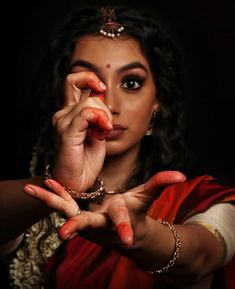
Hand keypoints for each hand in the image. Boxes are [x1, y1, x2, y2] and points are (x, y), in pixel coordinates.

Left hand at [25, 171, 185, 247]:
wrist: (124, 234)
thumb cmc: (136, 215)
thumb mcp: (147, 198)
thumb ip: (161, 184)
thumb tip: (182, 175)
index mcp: (119, 219)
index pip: (125, 224)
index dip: (127, 229)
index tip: (129, 239)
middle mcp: (101, 225)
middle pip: (87, 223)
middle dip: (76, 226)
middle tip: (63, 233)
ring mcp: (86, 222)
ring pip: (67, 212)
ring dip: (51, 201)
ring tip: (34, 188)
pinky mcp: (76, 216)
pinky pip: (64, 205)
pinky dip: (54, 195)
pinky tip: (44, 183)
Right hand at [52, 71, 112, 192]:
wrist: (77, 181)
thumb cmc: (86, 159)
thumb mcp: (97, 132)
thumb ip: (98, 115)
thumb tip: (102, 97)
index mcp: (69, 113)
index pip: (73, 81)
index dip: (89, 79)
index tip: (101, 89)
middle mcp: (63, 114)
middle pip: (83, 88)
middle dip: (103, 104)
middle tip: (106, 124)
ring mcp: (62, 122)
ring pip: (90, 102)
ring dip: (105, 116)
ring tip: (104, 132)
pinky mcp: (67, 132)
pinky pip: (86, 114)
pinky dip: (100, 120)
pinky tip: (102, 132)